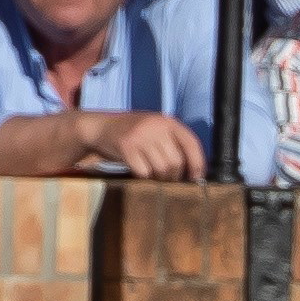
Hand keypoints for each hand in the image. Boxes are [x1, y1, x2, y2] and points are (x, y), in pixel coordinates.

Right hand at [84, 110, 205, 178]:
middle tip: (167, 179)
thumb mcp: (156, 128)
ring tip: (154, 175)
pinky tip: (139, 171)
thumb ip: (173, 142)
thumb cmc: (134, 132)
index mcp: (168, 122)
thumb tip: (194, 169)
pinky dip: (143, 177)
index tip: (196, 178)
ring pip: (161, 169)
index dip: (197, 163)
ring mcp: (140, 137)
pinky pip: (143, 172)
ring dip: (159, 178)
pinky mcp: (126, 148)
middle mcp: (156, 127)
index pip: (191, 143)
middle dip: (174, 176)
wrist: (101, 127)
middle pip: (176, 162)